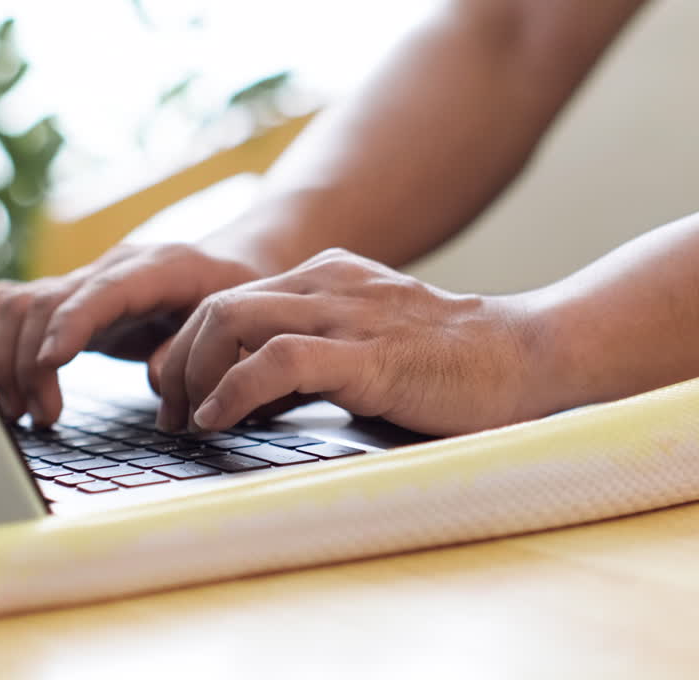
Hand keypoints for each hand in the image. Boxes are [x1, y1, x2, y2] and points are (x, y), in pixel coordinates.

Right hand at [0, 243, 261, 425]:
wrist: (230, 269)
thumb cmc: (237, 298)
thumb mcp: (236, 323)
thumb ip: (196, 348)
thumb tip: (154, 378)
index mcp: (159, 267)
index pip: (101, 290)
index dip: (70, 323)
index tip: (50, 362)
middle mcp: (110, 269)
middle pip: (43, 300)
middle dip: (29, 363)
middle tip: (44, 418)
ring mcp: (83, 282)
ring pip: (17, 304)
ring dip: (6, 361)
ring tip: (24, 414)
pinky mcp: (66, 303)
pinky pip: (9, 308)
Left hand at [156, 248, 553, 435]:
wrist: (523, 356)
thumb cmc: (447, 366)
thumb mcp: (364, 346)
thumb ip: (310, 359)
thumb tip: (247, 398)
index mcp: (327, 275)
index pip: (230, 299)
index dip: (191, 349)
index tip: (183, 401)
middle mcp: (328, 283)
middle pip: (216, 304)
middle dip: (180, 362)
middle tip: (175, 417)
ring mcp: (347, 314)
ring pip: (233, 318)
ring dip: (197, 375)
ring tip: (194, 422)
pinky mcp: (367, 354)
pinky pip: (277, 359)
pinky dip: (235, 389)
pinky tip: (222, 420)